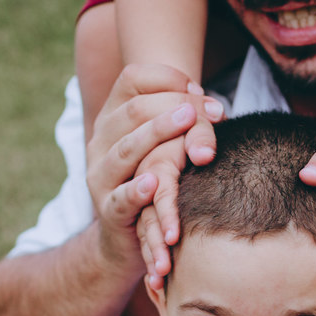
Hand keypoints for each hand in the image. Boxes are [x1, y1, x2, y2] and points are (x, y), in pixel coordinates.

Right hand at [86, 64, 222, 270]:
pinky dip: (137, 190)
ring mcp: (101, 174)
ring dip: (158, 133)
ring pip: (126, 147)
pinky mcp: (109, 209)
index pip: (134, 79)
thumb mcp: (170, 146)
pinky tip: (154, 183)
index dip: (169, 79)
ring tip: (188, 122)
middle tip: (210, 110)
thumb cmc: (158, 180)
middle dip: (175, 106)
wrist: (131, 236)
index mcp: (113, 117)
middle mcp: (101, 140)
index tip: (203, 92)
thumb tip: (214, 107)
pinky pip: (121, 197)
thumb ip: (188, 122)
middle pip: (134, 109)